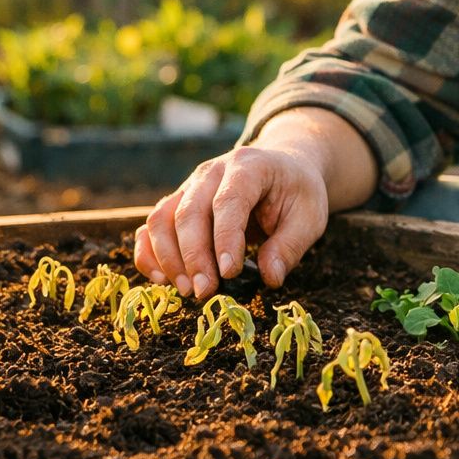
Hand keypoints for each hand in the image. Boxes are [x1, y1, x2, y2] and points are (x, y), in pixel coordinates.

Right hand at [134, 146, 329, 299]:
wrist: (282, 167)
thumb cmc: (296, 192)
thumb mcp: (309, 216)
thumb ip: (290, 246)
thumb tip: (269, 277)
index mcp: (249, 167)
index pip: (229, 201)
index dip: (225, 237)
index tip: (228, 272)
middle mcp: (212, 171)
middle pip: (190, 211)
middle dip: (194, 256)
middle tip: (205, 291)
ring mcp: (190, 185)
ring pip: (162, 218)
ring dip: (169, 258)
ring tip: (188, 290)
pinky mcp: (178, 202)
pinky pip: (152, 226)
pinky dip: (149, 253)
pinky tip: (162, 280)